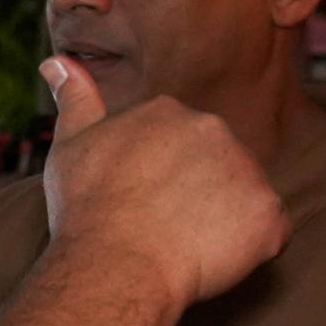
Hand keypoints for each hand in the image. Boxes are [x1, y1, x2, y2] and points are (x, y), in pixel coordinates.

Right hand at [39, 57, 288, 305]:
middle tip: (159, 223)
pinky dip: (247, 248)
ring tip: (182, 243)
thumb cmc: (87, 208)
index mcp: (169, 111)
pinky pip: (267, 232)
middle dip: (194, 191)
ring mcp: (246, 170)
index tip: (137, 199)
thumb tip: (56, 60)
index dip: (157, 177)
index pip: (176, 142)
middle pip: (213, 164)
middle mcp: (214, 129)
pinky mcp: (269, 215)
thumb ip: (74, 98)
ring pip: (241, 196)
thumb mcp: (70, 144)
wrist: (114, 265)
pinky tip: (208, 259)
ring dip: (221, 218)